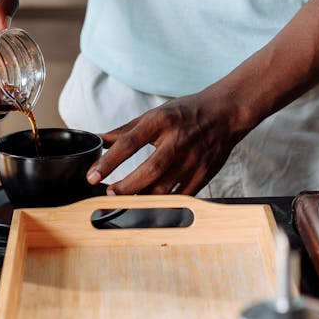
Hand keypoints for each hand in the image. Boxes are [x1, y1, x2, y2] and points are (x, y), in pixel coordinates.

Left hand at [86, 91, 242, 195]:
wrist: (225, 113)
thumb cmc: (187, 112)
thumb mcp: (155, 114)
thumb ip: (126, 130)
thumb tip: (99, 140)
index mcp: (162, 121)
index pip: (130, 143)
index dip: (109, 161)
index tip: (93, 175)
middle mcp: (177, 140)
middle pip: (150, 170)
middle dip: (126, 186)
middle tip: (109, 193)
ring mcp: (192, 160)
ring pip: (165, 188)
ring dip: (142, 199)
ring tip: (125, 202)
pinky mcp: (203, 175)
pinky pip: (180, 197)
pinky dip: (164, 205)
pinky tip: (150, 207)